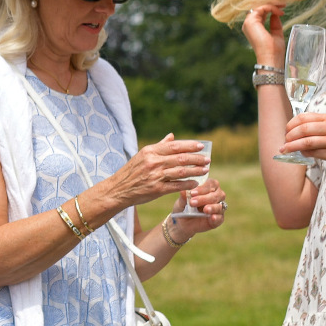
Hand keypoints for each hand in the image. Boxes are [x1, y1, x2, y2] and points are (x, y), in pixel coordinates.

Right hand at [97, 135, 211, 208]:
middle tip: (208, 160)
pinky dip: (188, 184)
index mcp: (150, 151)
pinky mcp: (157, 189)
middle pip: (182, 158)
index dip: (190, 146)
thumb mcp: (142, 155)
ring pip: (182, 171)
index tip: (201, 146)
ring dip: (196, 171)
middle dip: (197, 159)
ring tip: (206, 170)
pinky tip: (195, 183)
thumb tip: (172, 136)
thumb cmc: (131, 172)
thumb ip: (159, 146)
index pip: (175, 146)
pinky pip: (177, 186)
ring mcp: (155, 176)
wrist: (117, 190)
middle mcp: (153, 162)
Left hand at [169, 178, 226, 242]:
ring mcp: (219, 208)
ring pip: (220, 206)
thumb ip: (184, 197)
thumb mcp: (181, 202)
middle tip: (192, 202)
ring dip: (212, 207)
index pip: (211, 183)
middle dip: (204, 198)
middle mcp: (217, 196)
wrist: (181, 223)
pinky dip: (216, 218)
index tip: (192, 192)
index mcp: (209, 187)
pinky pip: (220, 218)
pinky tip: (212, 217)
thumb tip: (184, 191)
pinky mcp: (218, 219)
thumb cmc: (183, 207)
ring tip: (205, 209)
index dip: (202, 188)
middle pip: (216, 194)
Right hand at [242, 2, 284, 67]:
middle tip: (283, 3)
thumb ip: (275, 23)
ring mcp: (248, 23)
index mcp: (253, 28)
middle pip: (259, 8)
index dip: (271, 8)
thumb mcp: (276, 33)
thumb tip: (275, 14)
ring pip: (259, 6)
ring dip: (272, 4)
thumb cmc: (274, 50)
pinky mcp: (251, 22)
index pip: (260, 12)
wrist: (271, 57)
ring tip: (282, 5)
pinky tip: (279, 11)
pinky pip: (261, 8)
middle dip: (272, 4)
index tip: (282, 9)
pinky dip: (271, 7)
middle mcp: (248, 24)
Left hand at [278, 111, 325, 168]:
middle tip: (284, 141)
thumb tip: (293, 132)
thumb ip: (315, 126)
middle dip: (289, 136)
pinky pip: (313, 153)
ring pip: (306, 142)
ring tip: (284, 149)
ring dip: (292, 146)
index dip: (291, 124)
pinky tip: (300, 154)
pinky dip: (303, 153)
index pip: (303, 117)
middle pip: (303, 129)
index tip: (286, 131)